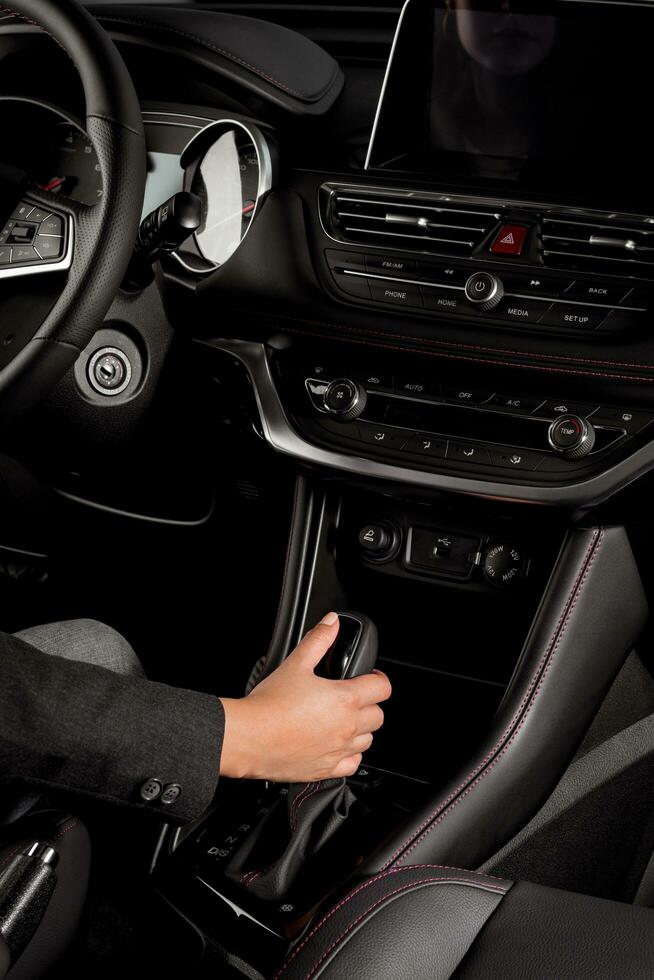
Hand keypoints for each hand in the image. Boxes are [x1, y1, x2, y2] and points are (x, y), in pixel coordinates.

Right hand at [219, 612, 391, 781]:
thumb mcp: (296, 663)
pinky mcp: (326, 769)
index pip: (382, 688)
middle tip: (352, 698)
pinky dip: (349, 755)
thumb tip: (332, 622)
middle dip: (369, 705)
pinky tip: (334, 745)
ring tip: (341, 720)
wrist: (250, 738)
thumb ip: (318, 640)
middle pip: (378, 716)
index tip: (369, 678)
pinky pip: (352, 764)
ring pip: (367, 740)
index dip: (377, 679)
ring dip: (360, 730)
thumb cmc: (270, 704)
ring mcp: (339, 751)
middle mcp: (348, 727)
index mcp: (346, 699)